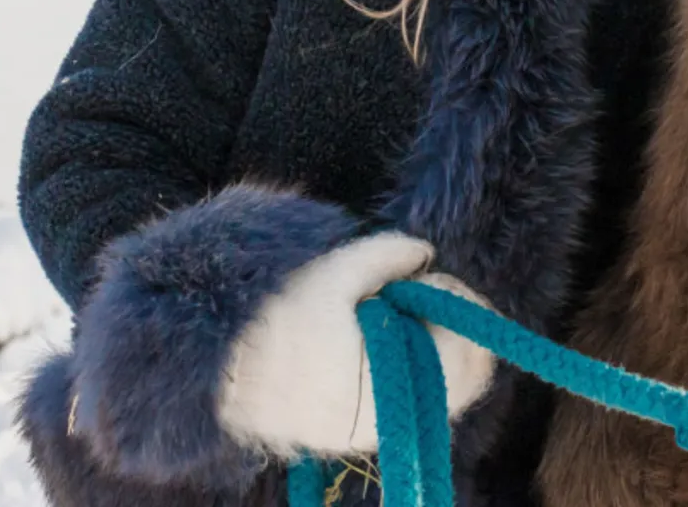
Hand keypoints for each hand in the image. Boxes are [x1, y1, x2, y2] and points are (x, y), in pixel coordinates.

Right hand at [216, 232, 496, 456]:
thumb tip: (424, 253)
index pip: (464, 345)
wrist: (221, 378)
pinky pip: (414, 402)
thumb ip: (385, 255)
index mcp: (390, 380)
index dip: (455, 301)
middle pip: (466, 372)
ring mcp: (380, 431)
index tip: (425, 278)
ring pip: (443, 389)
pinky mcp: (363, 434)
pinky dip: (416, 367)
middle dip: (450, 324)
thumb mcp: (330, 274)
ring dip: (434, 344)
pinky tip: (384, 339)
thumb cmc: (276, 324)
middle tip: (416, 293)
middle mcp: (393, 418)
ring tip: (393, 315)